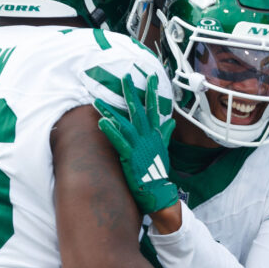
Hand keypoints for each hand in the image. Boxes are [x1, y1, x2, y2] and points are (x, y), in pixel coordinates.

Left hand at [94, 74, 179, 215]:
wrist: (159, 191)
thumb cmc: (158, 171)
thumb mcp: (163, 150)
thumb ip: (164, 134)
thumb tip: (170, 123)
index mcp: (155, 134)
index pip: (154, 108)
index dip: (151, 92)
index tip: (149, 77)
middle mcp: (148, 137)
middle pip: (138, 110)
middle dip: (131, 93)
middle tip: (125, 77)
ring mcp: (140, 146)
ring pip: (124, 124)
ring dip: (110, 111)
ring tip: (97, 101)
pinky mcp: (131, 156)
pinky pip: (119, 141)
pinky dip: (111, 131)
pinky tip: (102, 122)